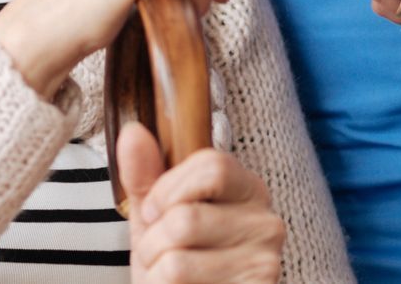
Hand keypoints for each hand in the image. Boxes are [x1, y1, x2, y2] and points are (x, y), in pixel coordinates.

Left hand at [117, 124, 284, 283]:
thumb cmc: (175, 265)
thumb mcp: (156, 217)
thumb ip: (145, 177)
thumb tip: (133, 132)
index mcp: (248, 190)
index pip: (212, 165)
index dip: (168, 189)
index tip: (152, 211)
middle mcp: (266, 223)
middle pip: (186, 217)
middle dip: (153, 240)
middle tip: (160, 254)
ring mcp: (264, 264)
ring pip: (177, 257)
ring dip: (154, 269)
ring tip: (168, 276)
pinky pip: (177, 280)